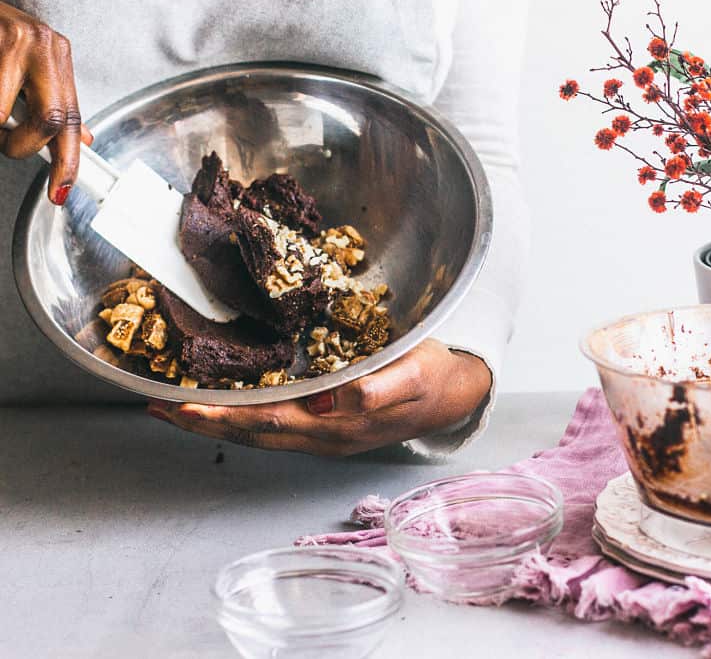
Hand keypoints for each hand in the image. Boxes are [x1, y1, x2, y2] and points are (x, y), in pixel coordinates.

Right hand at [0, 2, 92, 203]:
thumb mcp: (33, 66)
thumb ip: (54, 101)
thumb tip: (82, 141)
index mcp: (57, 57)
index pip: (73, 118)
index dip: (68, 161)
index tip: (61, 189)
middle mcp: (43, 47)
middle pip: (51, 120)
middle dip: (26, 146)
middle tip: (10, 146)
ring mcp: (15, 41)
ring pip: (4, 113)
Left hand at [147, 339, 492, 455]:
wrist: (453, 397)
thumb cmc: (432, 376)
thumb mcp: (416, 372)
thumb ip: (381, 386)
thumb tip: (336, 400)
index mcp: (339, 423)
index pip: (267, 421)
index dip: (222, 415)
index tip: (182, 405)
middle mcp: (324, 437)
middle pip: (251, 434)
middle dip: (202, 422)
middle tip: (156, 406)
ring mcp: (324, 437)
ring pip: (258, 435)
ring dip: (215, 424)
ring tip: (175, 409)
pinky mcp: (327, 430)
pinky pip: (273, 429)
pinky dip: (240, 420)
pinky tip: (226, 409)